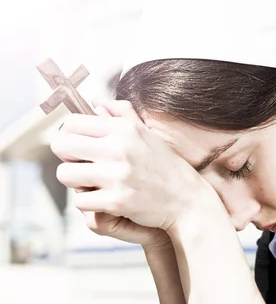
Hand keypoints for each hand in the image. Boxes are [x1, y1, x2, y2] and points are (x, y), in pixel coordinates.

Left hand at [51, 99, 208, 232]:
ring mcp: (117, 176)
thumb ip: (120, 113)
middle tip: (81, 166)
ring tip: (91, 184)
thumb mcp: (147, 133)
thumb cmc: (166, 166)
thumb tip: (95, 100)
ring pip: (65, 174)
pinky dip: (88, 203)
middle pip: (61, 146)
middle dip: (67, 158)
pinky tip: (102, 201)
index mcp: (123, 129)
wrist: (187, 200)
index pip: (71, 123)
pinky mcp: (117, 201)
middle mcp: (118, 148)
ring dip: (74, 182)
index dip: (68, 136)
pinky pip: (80, 201)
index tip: (78, 148)